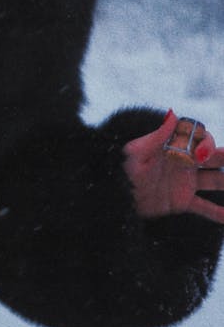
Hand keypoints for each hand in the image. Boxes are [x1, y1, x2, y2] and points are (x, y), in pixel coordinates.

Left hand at [123, 109, 223, 223]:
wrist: (114, 194)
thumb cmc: (122, 168)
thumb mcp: (137, 152)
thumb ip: (157, 135)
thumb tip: (173, 113)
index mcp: (173, 147)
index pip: (197, 139)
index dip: (204, 143)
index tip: (201, 154)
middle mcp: (183, 163)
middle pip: (211, 158)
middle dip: (223, 157)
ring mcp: (185, 182)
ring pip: (214, 181)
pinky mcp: (182, 201)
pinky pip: (205, 207)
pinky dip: (218, 213)